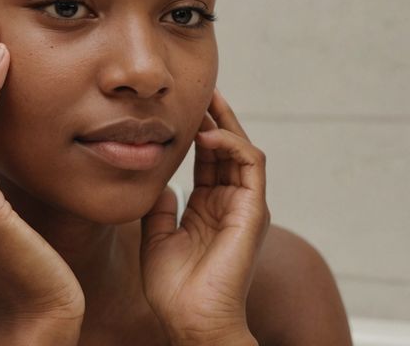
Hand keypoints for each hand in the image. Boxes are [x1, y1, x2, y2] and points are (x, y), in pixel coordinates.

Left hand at [139, 88, 269, 343]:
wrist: (189, 320)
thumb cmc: (173, 289)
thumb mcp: (156, 237)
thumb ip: (159, 208)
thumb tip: (158, 183)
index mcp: (209, 208)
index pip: (207, 159)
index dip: (196, 131)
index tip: (179, 107)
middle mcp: (230, 204)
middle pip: (226, 148)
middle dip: (214, 116)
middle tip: (198, 89)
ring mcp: (244, 206)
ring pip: (242, 150)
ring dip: (225, 122)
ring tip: (205, 99)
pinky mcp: (253, 211)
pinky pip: (251, 165)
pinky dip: (233, 144)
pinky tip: (209, 134)